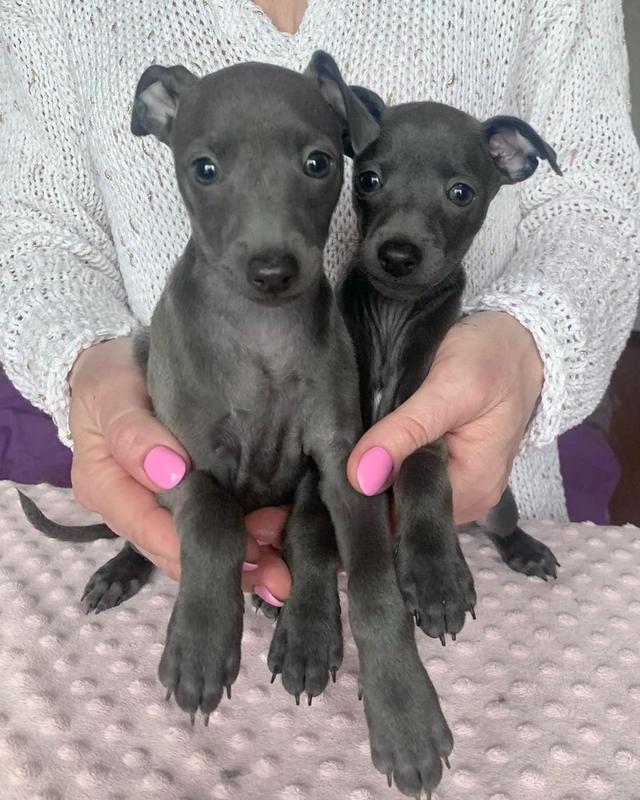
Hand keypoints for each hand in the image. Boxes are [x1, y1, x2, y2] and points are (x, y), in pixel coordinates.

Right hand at [68, 338, 290, 601]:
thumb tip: (168, 471)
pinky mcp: (183, 498)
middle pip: (178, 550)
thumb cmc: (112, 377)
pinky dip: (246, 536)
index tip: (247, 551)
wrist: (117, 368)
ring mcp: (157, 509)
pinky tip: (279, 539)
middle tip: (281, 568)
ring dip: (244, 557)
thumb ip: (132, 431)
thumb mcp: (112, 392)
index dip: (197, 546)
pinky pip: (211, 526)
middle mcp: (131, 509)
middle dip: (230, 561)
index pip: (150, 530)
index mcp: (105, 489)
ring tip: (287, 561)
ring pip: (198, 545)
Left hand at [347, 312, 543, 522]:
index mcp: (473, 490)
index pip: (405, 513)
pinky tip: (376, 440)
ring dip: (377, 468)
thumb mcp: (447, 389)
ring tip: (357, 440)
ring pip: (401, 490)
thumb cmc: (491, 360)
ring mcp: (460, 485)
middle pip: (402, 506)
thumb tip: (359, 477)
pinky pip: (410, 473)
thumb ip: (404, 433)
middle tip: (343, 448)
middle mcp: (469, 499)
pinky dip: (391, 458)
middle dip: (370, 481)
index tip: (340, 468)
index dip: (368, 495)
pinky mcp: (449, 468)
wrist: (519, 343)